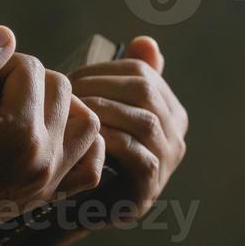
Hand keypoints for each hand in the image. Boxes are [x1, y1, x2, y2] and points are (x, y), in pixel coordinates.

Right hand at [0, 26, 104, 244]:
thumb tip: (7, 36)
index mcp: (20, 134)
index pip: (31, 69)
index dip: (0, 63)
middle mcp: (44, 161)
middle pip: (62, 90)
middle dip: (29, 79)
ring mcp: (47, 184)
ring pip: (86, 124)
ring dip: (61, 107)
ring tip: (23, 107)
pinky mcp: (43, 200)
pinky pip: (88, 169)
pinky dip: (79, 147)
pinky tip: (49, 138)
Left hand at [69, 36, 187, 219]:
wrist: (76, 203)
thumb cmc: (89, 148)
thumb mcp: (103, 107)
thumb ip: (122, 76)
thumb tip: (147, 41)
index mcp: (168, 108)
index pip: (143, 72)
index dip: (104, 70)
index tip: (72, 76)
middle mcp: (175, 133)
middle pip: (146, 93)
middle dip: (102, 87)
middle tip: (69, 92)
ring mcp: (167, 162)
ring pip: (144, 121)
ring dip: (104, 110)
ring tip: (74, 111)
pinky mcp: (150, 188)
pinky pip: (139, 155)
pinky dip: (111, 140)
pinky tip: (86, 136)